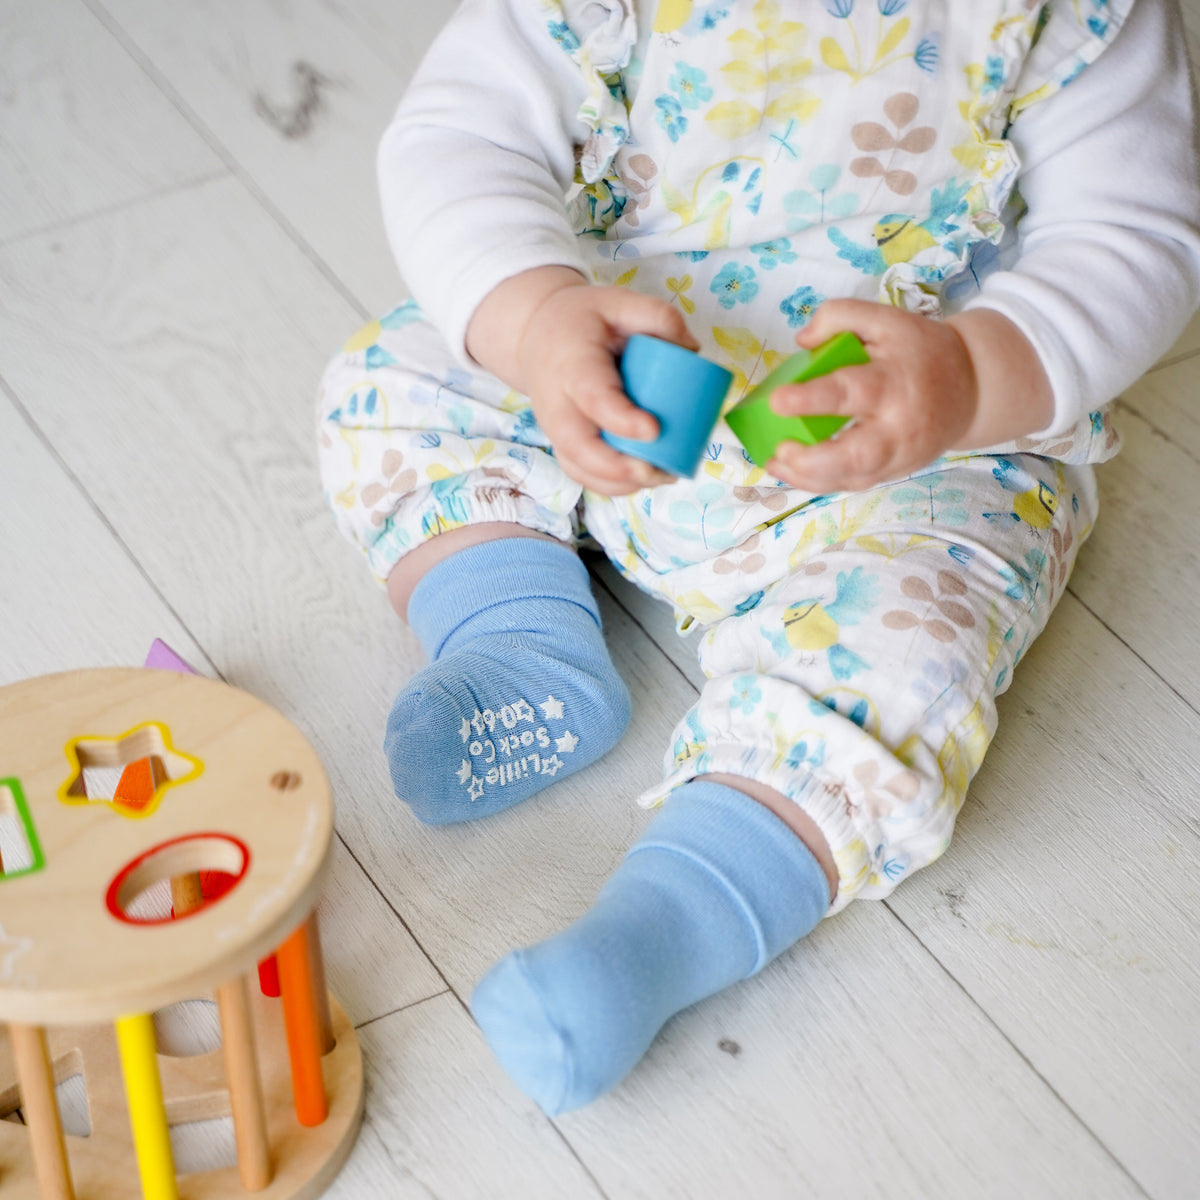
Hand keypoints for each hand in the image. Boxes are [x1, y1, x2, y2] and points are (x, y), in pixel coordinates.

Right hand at [467, 268, 699, 495]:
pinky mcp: (563, 443)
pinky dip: (611, 485)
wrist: (536, 336)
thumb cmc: (583, 319)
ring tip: (662, 478)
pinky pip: (582, 472)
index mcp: (572, 364)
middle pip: (579, 446)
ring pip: (580, 467)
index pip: (592, 397)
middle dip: (618, 468)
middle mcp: (557, 403)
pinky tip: (645, 481)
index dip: (620, 418)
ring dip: (619, 483)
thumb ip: (656, 316)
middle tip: (659, 472)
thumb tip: (693, 350)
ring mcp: (556, 429)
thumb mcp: (617, 300)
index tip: (654, 429)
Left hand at [763, 299, 980, 492]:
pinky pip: (853, 484)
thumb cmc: (920, 351)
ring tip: (775, 463)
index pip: (851, 392)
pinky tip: (791, 472)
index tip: (777, 400)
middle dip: (812, 459)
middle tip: (780, 448)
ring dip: (809, 478)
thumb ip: (841, 316)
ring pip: (853, 478)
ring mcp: (896, 455)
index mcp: (893, 383)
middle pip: (856, 454)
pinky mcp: (892, 471)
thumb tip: (801, 340)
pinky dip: (820, 483)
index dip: (811, 398)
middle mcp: (897, 426)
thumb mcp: (886, 320)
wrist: (972, 387)